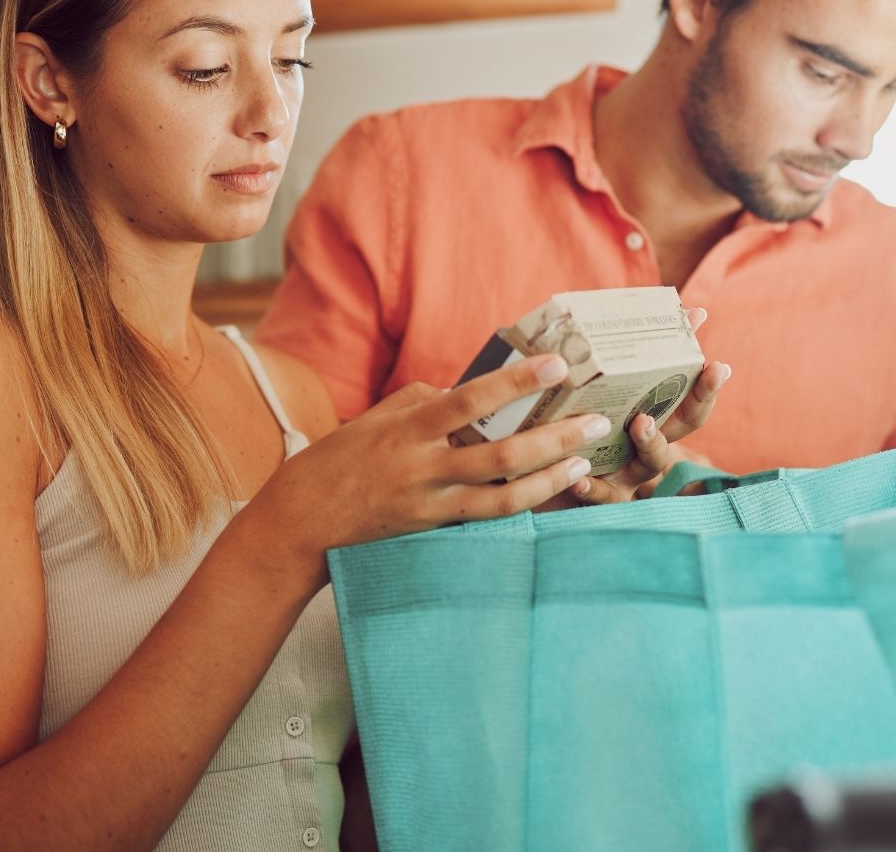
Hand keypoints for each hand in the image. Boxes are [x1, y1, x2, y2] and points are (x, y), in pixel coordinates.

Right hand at [255, 353, 618, 563]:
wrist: (301, 523)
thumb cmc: (335, 462)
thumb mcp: (374, 420)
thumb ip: (421, 402)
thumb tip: (464, 392)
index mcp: (406, 428)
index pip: (469, 399)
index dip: (515, 383)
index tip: (555, 366)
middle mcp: (422, 467)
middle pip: (502, 454)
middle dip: (554, 438)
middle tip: (594, 421)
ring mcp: (430, 504)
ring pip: (504, 496)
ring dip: (549, 479)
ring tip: (582, 462)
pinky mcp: (432, 530)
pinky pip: (487, 518)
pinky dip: (522, 505)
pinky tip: (548, 492)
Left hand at [561, 307, 731, 504]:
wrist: (542, 477)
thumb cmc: (569, 427)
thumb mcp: (584, 391)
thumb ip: (597, 361)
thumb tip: (589, 319)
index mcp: (650, 415)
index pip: (688, 397)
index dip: (706, 380)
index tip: (720, 360)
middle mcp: (647, 444)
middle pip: (685, 424)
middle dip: (700, 399)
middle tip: (710, 370)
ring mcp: (628, 472)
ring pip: (652, 462)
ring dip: (651, 440)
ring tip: (641, 422)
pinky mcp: (600, 495)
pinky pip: (603, 496)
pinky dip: (593, 488)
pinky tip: (580, 479)